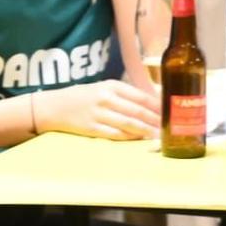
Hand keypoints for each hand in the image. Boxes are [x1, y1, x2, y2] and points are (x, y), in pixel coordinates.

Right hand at [34, 80, 159, 140]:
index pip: (141, 96)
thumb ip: (126, 94)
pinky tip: (140, 140)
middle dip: (156, 121)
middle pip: (138, 111)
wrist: (53, 106)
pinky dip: (130, 137)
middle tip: (171, 127)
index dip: (158, 106)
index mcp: (111, 86)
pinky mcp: (91, 128)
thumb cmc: (84, 97)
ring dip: (146, 131)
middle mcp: (106, 98)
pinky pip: (115, 134)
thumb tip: (155, 104)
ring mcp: (98, 114)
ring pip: (129, 124)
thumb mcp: (104, 88)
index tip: (171, 112)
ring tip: (160, 137)